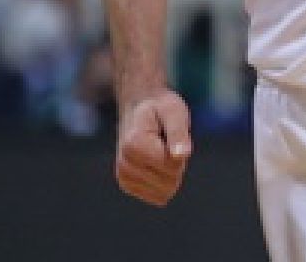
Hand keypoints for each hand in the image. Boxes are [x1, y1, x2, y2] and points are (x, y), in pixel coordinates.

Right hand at [115, 89, 191, 205]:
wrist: (138, 109)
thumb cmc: (160, 108)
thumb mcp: (174, 111)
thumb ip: (178, 133)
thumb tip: (182, 156)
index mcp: (134, 145)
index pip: (173, 165)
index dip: (181, 150)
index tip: (170, 134)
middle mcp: (124, 164)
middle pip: (170, 181)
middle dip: (177, 163)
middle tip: (167, 143)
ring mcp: (124, 177)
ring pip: (166, 191)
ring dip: (171, 172)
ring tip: (161, 150)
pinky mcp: (127, 185)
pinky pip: (158, 197)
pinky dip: (164, 181)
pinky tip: (155, 162)